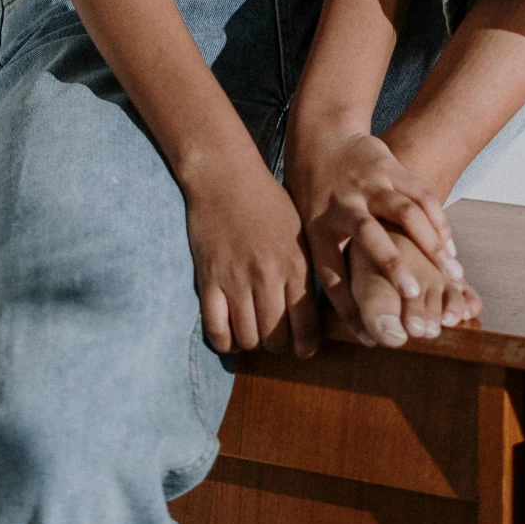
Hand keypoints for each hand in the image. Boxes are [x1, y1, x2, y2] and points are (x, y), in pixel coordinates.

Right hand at [182, 151, 319, 360]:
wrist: (226, 176)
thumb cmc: (268, 201)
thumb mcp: (301, 233)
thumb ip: (307, 272)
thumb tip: (315, 311)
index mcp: (297, 266)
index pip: (307, 328)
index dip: (306, 347)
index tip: (302, 347)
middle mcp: (268, 278)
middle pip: (276, 341)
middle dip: (277, 346)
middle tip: (274, 336)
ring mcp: (236, 280)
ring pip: (248, 340)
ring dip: (251, 342)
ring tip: (252, 331)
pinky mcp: (209, 280)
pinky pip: (216, 330)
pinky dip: (224, 341)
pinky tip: (229, 334)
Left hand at [284, 118, 466, 345]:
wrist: (322, 137)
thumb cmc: (316, 196)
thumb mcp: (307, 228)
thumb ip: (327, 265)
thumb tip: (337, 319)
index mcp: (318, 228)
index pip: (331, 273)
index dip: (350, 309)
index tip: (372, 338)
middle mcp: (343, 205)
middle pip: (368, 237)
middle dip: (392, 266)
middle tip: (413, 295)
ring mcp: (369, 184)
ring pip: (404, 213)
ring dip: (430, 245)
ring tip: (451, 274)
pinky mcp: (391, 167)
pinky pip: (421, 194)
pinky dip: (439, 221)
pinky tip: (450, 247)